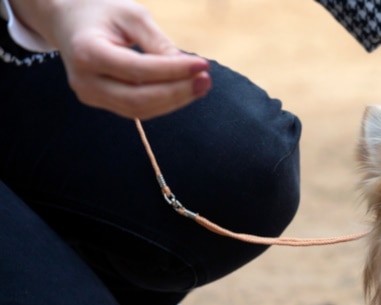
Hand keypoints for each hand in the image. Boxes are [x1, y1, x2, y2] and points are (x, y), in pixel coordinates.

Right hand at [9, 0, 210, 118]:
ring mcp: (90, 96)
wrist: (69, 23)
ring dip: (175, 101)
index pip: (137, 70)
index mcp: (87, 51)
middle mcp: (84, 80)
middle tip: (206, 80)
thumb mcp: (132, 16)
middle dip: (177, 92)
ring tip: (201, 85)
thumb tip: (188, 70)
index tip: (203, 64)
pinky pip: (138, 109)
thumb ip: (158, 43)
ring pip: (140, 110)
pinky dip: (164, 102)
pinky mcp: (101, 103)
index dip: (173, 71)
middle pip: (138, 99)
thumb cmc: (103, 14)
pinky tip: (184, 89)